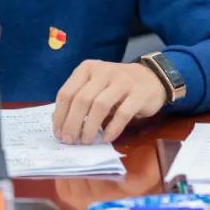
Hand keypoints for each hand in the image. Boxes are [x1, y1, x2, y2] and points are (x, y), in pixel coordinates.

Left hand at [52, 60, 166, 143]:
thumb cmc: (115, 86)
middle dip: (72, 124)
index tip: (58, 133)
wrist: (150, 78)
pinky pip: (122, 114)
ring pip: (100, 106)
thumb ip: (78, 98)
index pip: (67, 92)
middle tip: (70, 140)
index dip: (60, 115)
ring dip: (90, 127)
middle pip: (81, 100)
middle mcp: (103, 72)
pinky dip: (112, 129)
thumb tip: (59, 122)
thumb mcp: (94, 85)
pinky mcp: (138, 94)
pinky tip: (106, 138)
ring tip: (86, 141)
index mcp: (87, 68)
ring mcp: (122, 81)